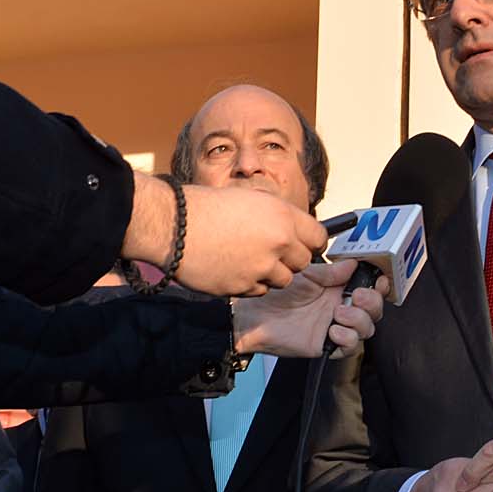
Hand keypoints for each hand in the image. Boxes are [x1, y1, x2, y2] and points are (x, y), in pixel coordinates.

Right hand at [126, 175, 327, 295]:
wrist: (174, 225)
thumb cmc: (207, 207)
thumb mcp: (252, 200)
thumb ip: (278, 218)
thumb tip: (294, 232)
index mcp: (283, 216)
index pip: (318, 237)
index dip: (311, 242)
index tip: (305, 245)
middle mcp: (278, 243)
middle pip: (304, 262)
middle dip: (291, 259)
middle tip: (272, 254)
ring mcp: (261, 268)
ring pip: (284, 280)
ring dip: (271, 274)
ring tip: (248, 260)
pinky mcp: (243, 287)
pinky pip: (259, 290)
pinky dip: (251, 284)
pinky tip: (234, 269)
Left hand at [230, 260, 385, 357]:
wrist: (256, 315)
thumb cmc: (277, 293)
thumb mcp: (307, 274)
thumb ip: (332, 272)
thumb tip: (354, 264)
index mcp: (339, 289)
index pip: (370, 289)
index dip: (380, 286)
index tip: (379, 280)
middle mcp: (341, 308)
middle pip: (374, 310)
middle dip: (372, 302)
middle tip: (357, 296)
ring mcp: (336, 327)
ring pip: (367, 328)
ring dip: (359, 320)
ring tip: (338, 313)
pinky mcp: (327, 345)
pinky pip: (350, 347)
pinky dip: (347, 338)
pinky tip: (333, 330)